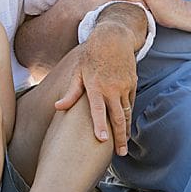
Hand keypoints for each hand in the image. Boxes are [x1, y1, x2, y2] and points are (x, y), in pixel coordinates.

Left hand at [53, 15, 140, 156]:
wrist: (113, 38)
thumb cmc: (91, 55)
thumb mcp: (78, 71)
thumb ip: (71, 92)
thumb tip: (58, 107)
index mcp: (96, 86)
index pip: (98, 110)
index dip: (100, 125)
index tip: (102, 140)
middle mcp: (112, 88)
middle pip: (119, 117)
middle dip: (120, 137)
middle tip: (121, 153)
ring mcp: (124, 86)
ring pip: (127, 112)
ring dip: (126, 130)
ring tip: (123, 145)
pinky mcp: (132, 84)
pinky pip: (131, 103)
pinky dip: (128, 115)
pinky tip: (126, 126)